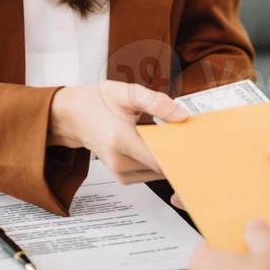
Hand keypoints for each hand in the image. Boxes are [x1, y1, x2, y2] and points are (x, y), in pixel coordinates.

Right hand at [48, 81, 187, 183]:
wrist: (71, 116)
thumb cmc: (96, 102)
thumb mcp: (127, 92)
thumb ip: (157, 102)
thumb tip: (182, 116)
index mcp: (121, 139)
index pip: (160, 159)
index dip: (181, 155)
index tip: (197, 146)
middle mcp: (119, 161)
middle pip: (161, 168)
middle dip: (178, 155)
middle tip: (193, 140)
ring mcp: (119, 172)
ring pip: (156, 174)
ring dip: (169, 160)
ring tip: (176, 141)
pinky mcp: (121, 176)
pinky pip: (148, 175)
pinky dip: (158, 164)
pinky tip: (161, 148)